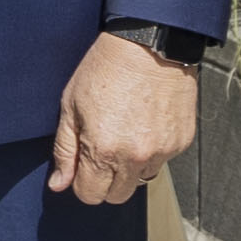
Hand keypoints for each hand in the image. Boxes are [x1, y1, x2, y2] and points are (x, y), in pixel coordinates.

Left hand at [49, 30, 197, 208]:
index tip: (82, 165)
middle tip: (101, 152)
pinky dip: (153, 150)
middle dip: (105, 181)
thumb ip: (65, 150)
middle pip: (117, 196)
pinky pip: (163, 160)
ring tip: (125, 133)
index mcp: (103, 151)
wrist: (149, 44)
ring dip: (131, 167)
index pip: (90, 195)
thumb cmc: (105, 69)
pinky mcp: (182, 142)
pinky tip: (145, 123)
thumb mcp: (70, 106)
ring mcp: (163, 151)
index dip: (82, 182)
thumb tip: (58, 184)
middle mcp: (136, 157)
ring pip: (141, 179)